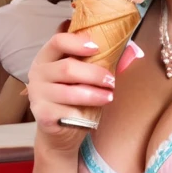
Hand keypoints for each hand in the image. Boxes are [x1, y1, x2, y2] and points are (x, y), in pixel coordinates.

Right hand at [27, 34, 142, 154]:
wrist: (59, 131)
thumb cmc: (74, 98)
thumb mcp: (84, 77)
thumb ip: (101, 61)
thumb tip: (134, 51)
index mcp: (46, 58)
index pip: (57, 41)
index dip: (77, 42)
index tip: (97, 47)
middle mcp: (38, 74)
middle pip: (67, 68)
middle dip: (95, 74)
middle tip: (111, 81)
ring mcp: (37, 95)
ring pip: (70, 92)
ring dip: (94, 94)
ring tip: (109, 97)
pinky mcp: (42, 115)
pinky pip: (68, 111)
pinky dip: (84, 112)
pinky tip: (93, 113)